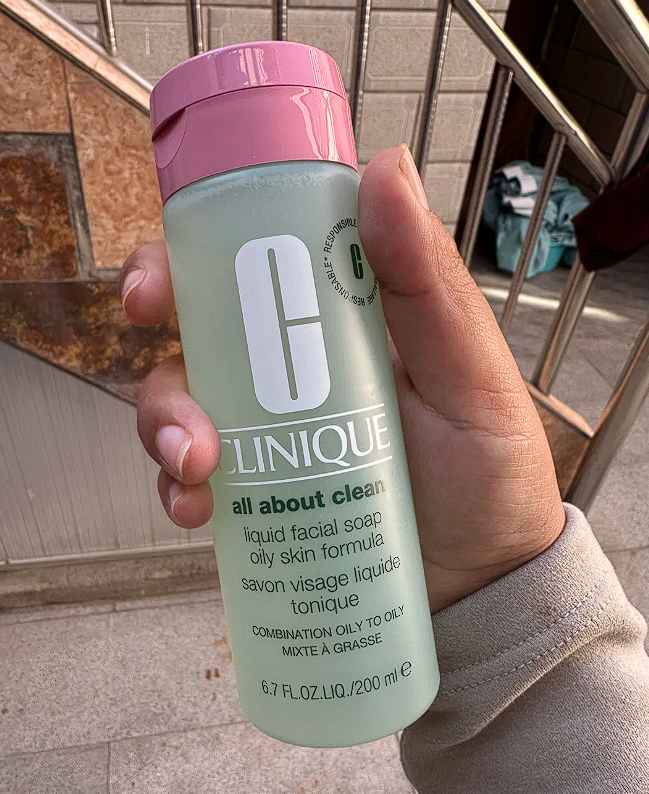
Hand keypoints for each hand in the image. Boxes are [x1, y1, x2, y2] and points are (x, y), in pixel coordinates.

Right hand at [120, 145, 564, 612]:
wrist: (480, 585)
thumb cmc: (490, 473)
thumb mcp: (470, 376)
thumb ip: (427, 284)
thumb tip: (385, 168)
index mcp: (341, 316)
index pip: (254, 259)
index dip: (190, 255)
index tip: (158, 282)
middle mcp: (295, 364)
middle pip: (198, 330)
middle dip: (160, 351)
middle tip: (175, 397)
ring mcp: (271, 428)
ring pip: (183, 401)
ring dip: (164, 428)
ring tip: (195, 470)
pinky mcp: (260, 488)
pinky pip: (193, 477)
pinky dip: (177, 489)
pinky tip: (195, 510)